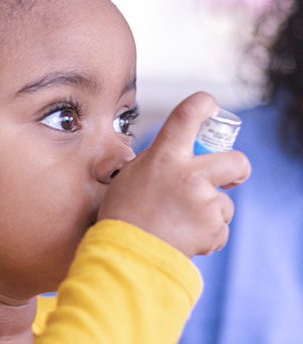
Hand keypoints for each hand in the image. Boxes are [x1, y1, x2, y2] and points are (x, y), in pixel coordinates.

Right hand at [98, 92, 251, 256]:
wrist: (126, 254)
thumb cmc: (122, 215)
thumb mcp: (131, 176)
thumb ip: (157, 162)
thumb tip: (174, 157)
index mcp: (164, 156)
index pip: (188, 114)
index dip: (204, 105)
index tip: (209, 108)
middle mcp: (189, 174)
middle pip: (237, 160)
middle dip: (238, 169)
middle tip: (231, 178)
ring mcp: (204, 202)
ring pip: (224, 203)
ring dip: (209, 213)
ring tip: (180, 223)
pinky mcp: (213, 228)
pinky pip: (219, 228)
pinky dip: (206, 235)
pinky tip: (183, 237)